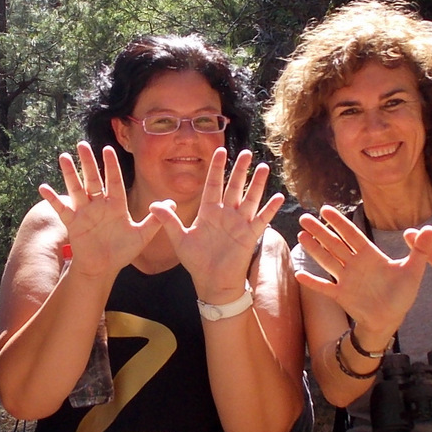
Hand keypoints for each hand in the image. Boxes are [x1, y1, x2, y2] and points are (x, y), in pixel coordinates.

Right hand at [38, 142, 161, 277]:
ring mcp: (85, 212)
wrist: (104, 267)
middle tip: (82, 144)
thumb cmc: (123, 251)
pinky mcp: (73, 223)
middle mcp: (99, 205)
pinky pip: (61, 208)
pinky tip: (44, 187)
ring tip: (64, 157)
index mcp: (116, 205)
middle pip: (93, 179)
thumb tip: (172, 204)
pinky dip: (53, 199)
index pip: (114, 181)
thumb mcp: (142, 235)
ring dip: (70, 173)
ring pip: (76, 188)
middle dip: (88, 162)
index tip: (108, 149)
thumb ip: (156, 220)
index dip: (111, 166)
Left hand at [149, 147, 284, 301]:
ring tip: (263, 167)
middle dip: (240, 169)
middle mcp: (226, 214)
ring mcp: (239, 224)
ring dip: (257, 184)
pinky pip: (262, 219)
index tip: (220, 151)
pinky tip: (279, 197)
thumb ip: (169, 221)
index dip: (216, 168)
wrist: (212, 281)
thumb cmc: (196, 261)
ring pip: (250, 198)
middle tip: (246, 152)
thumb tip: (152, 205)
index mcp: (209, 211)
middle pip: (234, 186)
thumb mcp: (180, 239)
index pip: (213, 184)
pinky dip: (270, 209)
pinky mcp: (250, 235)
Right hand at [296, 205, 429, 336]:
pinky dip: (312, 282)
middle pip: (334, 244)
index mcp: (370, 255)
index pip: (352, 235)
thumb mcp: (413, 270)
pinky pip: (324, 287)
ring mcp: (346, 280)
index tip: (325, 209)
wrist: (391, 319)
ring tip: (301, 235)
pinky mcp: (341, 296)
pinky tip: (298, 274)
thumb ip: (421, 249)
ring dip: (314, 249)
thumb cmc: (402, 294)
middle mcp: (355, 264)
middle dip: (320, 231)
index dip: (339, 222)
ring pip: (327, 260)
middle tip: (304, 217)